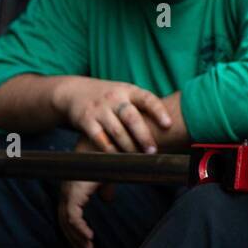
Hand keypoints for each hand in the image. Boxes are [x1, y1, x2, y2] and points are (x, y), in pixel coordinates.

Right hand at [52, 77, 171, 153]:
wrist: (74, 91)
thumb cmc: (109, 98)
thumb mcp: (126, 94)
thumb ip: (143, 107)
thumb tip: (172, 127)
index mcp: (129, 90)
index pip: (147, 99)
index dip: (158, 111)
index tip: (168, 125)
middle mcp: (115, 98)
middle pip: (132, 118)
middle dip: (144, 136)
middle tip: (153, 151)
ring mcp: (99, 109)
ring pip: (117, 131)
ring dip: (129, 147)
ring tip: (138, 157)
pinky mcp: (86, 120)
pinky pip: (100, 138)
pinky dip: (110, 150)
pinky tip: (118, 157)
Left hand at [57, 139, 115, 247]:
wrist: (112, 146)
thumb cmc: (111, 158)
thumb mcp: (108, 177)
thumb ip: (105, 188)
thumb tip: (107, 200)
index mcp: (74, 188)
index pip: (69, 215)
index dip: (76, 230)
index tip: (86, 243)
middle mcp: (68, 191)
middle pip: (64, 221)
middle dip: (74, 239)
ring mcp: (69, 192)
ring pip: (67, 223)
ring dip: (77, 238)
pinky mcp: (75, 194)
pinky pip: (73, 218)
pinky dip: (80, 230)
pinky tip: (90, 237)